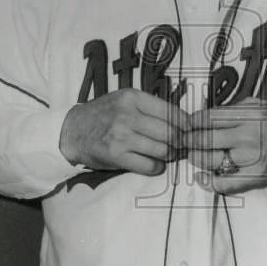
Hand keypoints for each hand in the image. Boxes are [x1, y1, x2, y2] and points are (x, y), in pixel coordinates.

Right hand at [59, 89, 190, 176]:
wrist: (72, 131)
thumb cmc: (104, 115)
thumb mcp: (125, 101)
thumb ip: (150, 108)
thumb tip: (184, 122)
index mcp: (133, 98)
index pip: (172, 112)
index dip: (188, 125)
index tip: (193, 132)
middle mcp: (127, 115)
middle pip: (171, 133)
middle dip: (182, 143)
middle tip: (186, 147)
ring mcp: (121, 136)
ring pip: (162, 150)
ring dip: (170, 156)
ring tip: (169, 154)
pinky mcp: (116, 155)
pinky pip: (149, 166)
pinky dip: (157, 167)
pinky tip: (155, 164)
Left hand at [184, 97, 266, 194]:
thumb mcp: (260, 104)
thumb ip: (234, 108)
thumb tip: (206, 115)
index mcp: (248, 114)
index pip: (207, 118)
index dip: (191, 122)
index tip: (186, 124)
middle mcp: (248, 135)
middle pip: (204, 139)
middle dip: (188, 140)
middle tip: (182, 140)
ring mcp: (251, 158)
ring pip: (210, 160)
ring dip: (196, 157)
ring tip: (193, 154)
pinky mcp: (256, 177)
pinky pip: (225, 183)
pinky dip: (209, 182)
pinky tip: (202, 177)